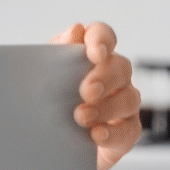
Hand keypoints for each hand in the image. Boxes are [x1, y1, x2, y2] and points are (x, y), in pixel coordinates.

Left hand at [52, 22, 140, 169]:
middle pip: (120, 67)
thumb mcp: (41, 74)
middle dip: (104, 78)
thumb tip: (75, 30)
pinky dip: (113, 133)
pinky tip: (97, 134)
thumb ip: (56, 51)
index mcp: (91, 54)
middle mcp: (112, 74)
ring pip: (128, 98)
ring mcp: (123, 101)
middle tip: (86, 92)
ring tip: (81, 117)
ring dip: (106, 108)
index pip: (102, 35)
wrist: (40, 138)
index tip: (95, 53)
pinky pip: (129, 130)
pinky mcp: (126, 129)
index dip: (102, 39)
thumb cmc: (43, 98)